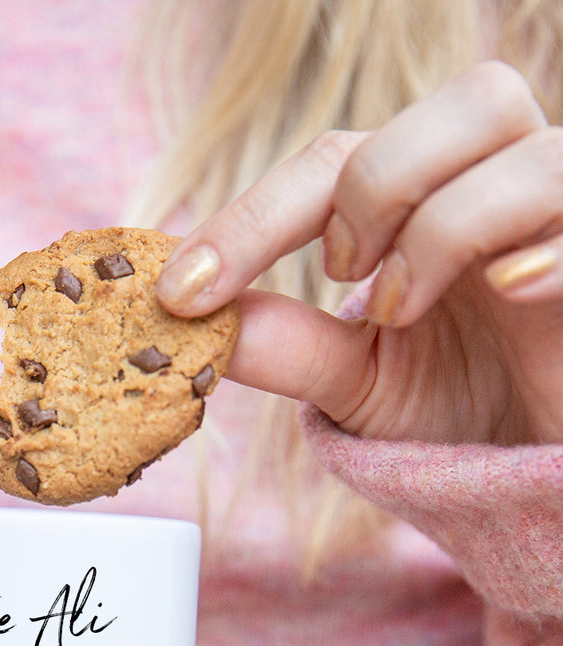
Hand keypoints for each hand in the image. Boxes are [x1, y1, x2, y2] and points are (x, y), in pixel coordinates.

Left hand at [155, 62, 562, 445]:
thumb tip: (181, 318)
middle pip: (459, 104)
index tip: (178, 292)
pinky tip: (506, 290)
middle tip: (340, 275)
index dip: (250, 220)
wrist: (528, 481)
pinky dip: (545, 248)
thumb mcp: (348, 380)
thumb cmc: (450, 415)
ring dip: (443, 223)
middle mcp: (501, 189)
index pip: (338, 163)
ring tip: (402, 308)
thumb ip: (278, 343)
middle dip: (372, 186)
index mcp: (431, 203)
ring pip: (525, 148)